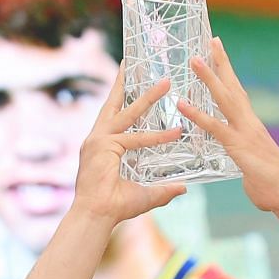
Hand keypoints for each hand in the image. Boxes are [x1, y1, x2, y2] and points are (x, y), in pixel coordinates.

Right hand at [73, 65, 187, 225]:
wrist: (95, 217)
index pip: (114, 115)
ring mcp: (97, 141)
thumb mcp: (145, 194)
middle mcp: (97, 139)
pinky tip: (175, 133)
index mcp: (102, 145)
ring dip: (148, 97)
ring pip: (128, 115)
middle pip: (114, 104)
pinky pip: (134, 139)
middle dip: (126, 82)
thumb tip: (183, 187)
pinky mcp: (102, 147)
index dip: (122, 97)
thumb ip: (164, 189)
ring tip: (166, 83)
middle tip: (133, 61)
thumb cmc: (114, 207)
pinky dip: (156, 137)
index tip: (128, 78)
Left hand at [179, 37, 278, 218]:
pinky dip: (197, 114)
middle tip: (212, 41)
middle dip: (222, 63)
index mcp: (252, 127)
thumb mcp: (255, 168)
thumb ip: (246, 160)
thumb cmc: (274, 188)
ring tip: (193, 60)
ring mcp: (245, 133)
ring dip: (208, 78)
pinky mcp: (239, 147)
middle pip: (234, 87)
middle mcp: (250, 124)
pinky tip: (182, 104)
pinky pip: (215, 127)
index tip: (221, 55)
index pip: (239, 95)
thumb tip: (246, 165)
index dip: (229, 75)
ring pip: (224, 99)